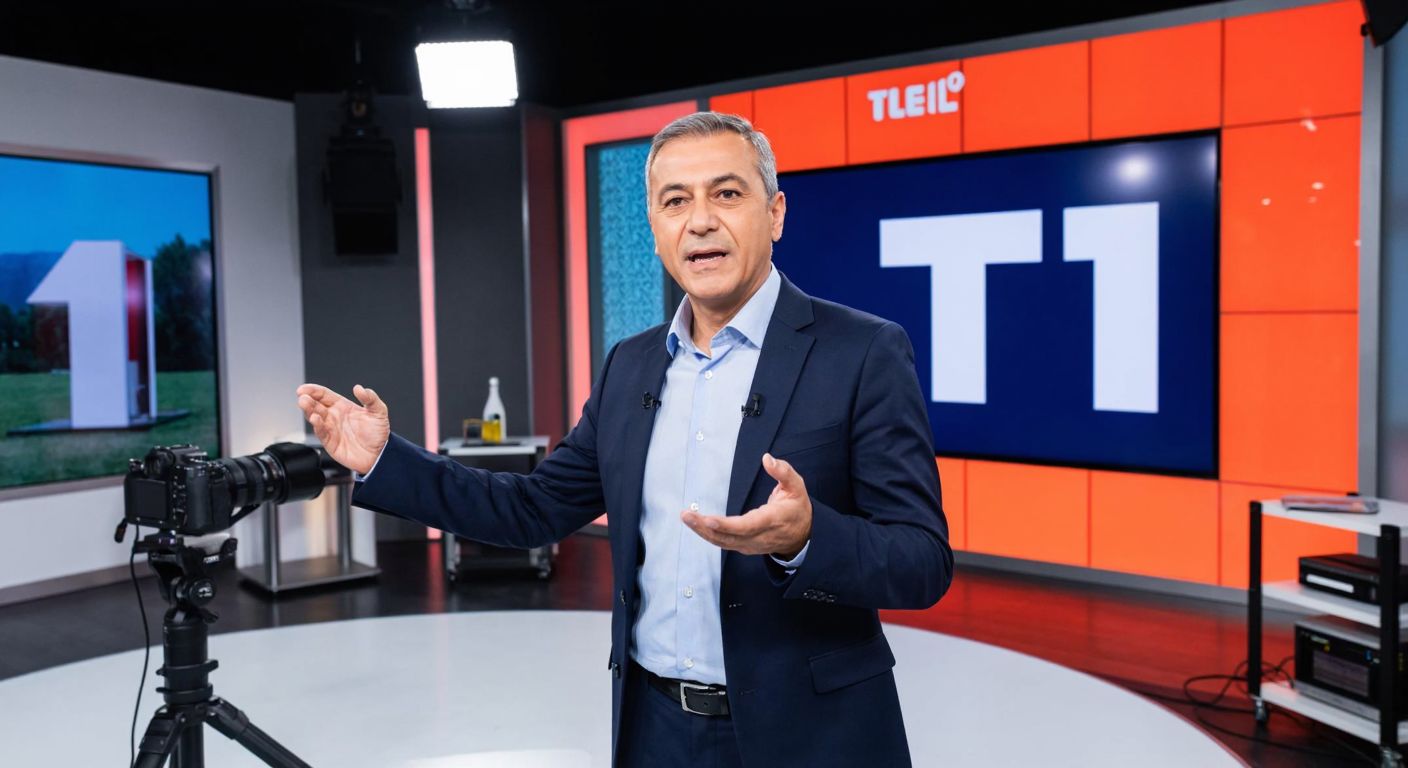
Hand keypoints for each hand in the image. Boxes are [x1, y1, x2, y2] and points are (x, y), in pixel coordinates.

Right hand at [295, 383, 389, 475]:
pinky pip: (320, 432)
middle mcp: (334, 416)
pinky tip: (315, 419)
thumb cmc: (378, 434)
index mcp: (343, 406)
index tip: (305, 388)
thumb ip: (371, 399)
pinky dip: (317, 425)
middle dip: (307, 399)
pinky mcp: (330, 442)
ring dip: (308, 410)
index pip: (324, 395)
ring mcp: (330, 429)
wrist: (379, 455)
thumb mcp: (379, 412)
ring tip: (305, 403)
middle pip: (316, 405)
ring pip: (314, 417)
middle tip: (303, 396)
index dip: (314, 390)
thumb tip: (360, 388)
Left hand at [682, 453, 810, 557]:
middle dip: (705, 527)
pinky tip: (696, 525)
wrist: (804, 536)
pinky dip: (709, 535)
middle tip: (686, 515)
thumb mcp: (797, 486)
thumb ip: (783, 472)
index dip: (728, 525)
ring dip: (702, 531)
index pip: (748, 526)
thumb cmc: (797, 508)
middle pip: (729, 536)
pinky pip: (724, 543)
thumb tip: (767, 459)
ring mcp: (751, 545)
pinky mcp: (745, 546)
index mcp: (772, 520)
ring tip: (686, 517)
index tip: (709, 520)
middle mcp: (759, 536)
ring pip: (723, 542)